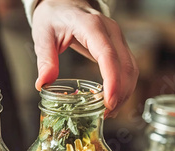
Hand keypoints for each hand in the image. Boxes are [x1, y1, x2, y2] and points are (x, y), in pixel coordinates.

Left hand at [32, 0, 138, 116]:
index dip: (112, 80)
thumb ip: (45, 60)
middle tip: (106, 114)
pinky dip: (123, 85)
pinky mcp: (117, 45)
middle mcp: (110, 31)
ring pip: (131, 67)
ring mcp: (116, 37)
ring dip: (124, 91)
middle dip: (120, 92)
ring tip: (108, 112)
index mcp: (90, 27)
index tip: (109, 101)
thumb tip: (42, 84)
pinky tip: (111, 100)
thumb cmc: (52, 17)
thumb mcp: (43, 36)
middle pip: (125, 64)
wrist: (62, 2)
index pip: (108, 55)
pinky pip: (126, 67)